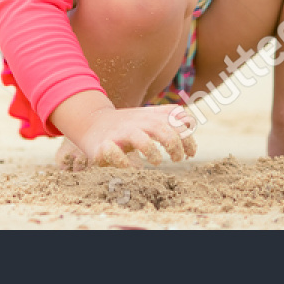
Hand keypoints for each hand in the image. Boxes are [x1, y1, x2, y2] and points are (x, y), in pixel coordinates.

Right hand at [66, 104, 192, 169]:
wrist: (91, 122)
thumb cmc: (127, 125)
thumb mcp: (149, 117)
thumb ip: (169, 117)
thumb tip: (192, 123)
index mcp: (149, 116)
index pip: (175, 121)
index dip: (188, 137)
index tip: (190, 154)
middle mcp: (136, 123)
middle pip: (161, 128)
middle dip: (174, 145)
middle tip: (176, 159)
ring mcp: (120, 133)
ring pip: (140, 140)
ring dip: (152, 152)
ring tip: (156, 162)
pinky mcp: (104, 145)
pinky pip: (114, 154)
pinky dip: (123, 162)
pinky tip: (129, 166)